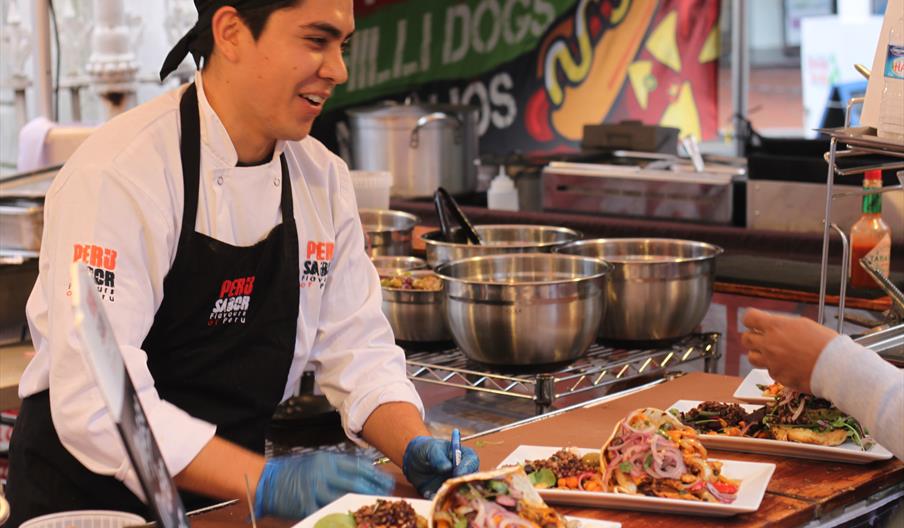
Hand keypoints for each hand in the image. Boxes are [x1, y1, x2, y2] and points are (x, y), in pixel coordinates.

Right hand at [255, 451, 393, 518]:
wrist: (268, 480)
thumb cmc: (295, 471)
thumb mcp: (318, 462)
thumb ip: (338, 468)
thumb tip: (363, 474)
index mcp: (328, 461)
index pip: (358, 466)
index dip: (374, 475)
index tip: (387, 481)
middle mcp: (323, 473)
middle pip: (354, 482)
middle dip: (372, 490)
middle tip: (386, 496)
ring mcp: (314, 489)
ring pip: (343, 498)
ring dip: (359, 505)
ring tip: (371, 510)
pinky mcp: (306, 504)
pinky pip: (326, 512)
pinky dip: (339, 517)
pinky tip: (349, 520)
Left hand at [402, 436, 479, 497]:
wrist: (414, 461)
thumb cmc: (426, 450)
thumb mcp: (430, 449)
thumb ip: (438, 457)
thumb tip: (447, 467)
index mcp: (463, 455)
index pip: (472, 461)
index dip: (467, 467)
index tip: (458, 474)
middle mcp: (463, 471)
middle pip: (471, 479)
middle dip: (462, 485)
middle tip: (450, 487)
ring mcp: (457, 484)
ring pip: (462, 492)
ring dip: (453, 495)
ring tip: (440, 494)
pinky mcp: (448, 495)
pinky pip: (449, 501)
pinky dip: (443, 502)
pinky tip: (433, 498)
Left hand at [740, 308, 837, 393]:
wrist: (836, 367)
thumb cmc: (825, 342)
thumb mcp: (803, 324)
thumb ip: (782, 325)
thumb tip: (774, 327)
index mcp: (775, 327)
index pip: (749, 318)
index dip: (751, 319)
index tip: (755, 322)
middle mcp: (769, 344)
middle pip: (745, 339)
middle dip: (752, 338)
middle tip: (762, 339)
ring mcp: (771, 362)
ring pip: (751, 357)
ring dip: (759, 355)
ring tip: (772, 354)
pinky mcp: (778, 376)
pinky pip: (770, 371)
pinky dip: (776, 368)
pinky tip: (789, 366)